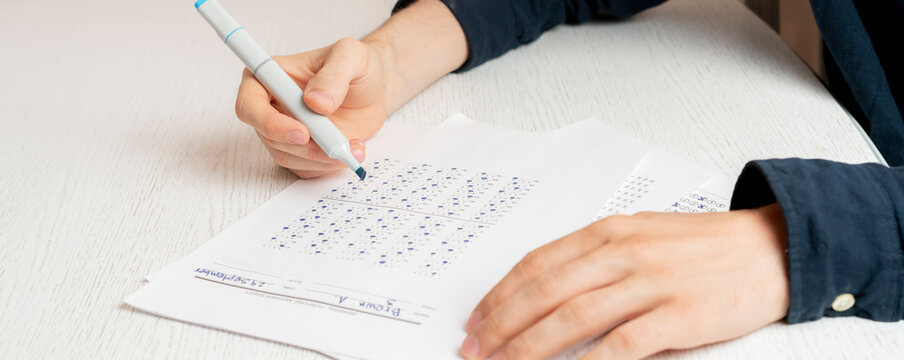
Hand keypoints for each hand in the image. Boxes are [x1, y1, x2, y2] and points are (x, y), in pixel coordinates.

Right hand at [235, 38, 399, 177]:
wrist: (374, 88)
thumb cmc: (357, 65)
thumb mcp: (351, 56)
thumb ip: (333, 75)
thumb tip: (314, 102)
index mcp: (271, 76)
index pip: (249, 104)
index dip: (269, 123)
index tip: (302, 132)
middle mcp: (272, 106)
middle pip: (269, 136)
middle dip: (304, 147)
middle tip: (336, 147)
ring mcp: (285, 130)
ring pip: (288, 156)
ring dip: (320, 158)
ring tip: (352, 147)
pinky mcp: (302, 150)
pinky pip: (306, 167)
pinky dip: (328, 165)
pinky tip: (350, 152)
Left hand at [460, 204, 788, 359]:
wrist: (768, 247)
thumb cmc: (702, 244)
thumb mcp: (640, 233)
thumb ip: (594, 256)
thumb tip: (545, 288)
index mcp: (608, 231)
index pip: (537, 263)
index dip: (500, 294)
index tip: (476, 318)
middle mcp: (621, 253)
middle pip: (545, 291)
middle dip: (501, 324)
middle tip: (474, 348)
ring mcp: (649, 283)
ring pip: (572, 317)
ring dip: (530, 346)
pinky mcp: (677, 315)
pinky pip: (621, 344)